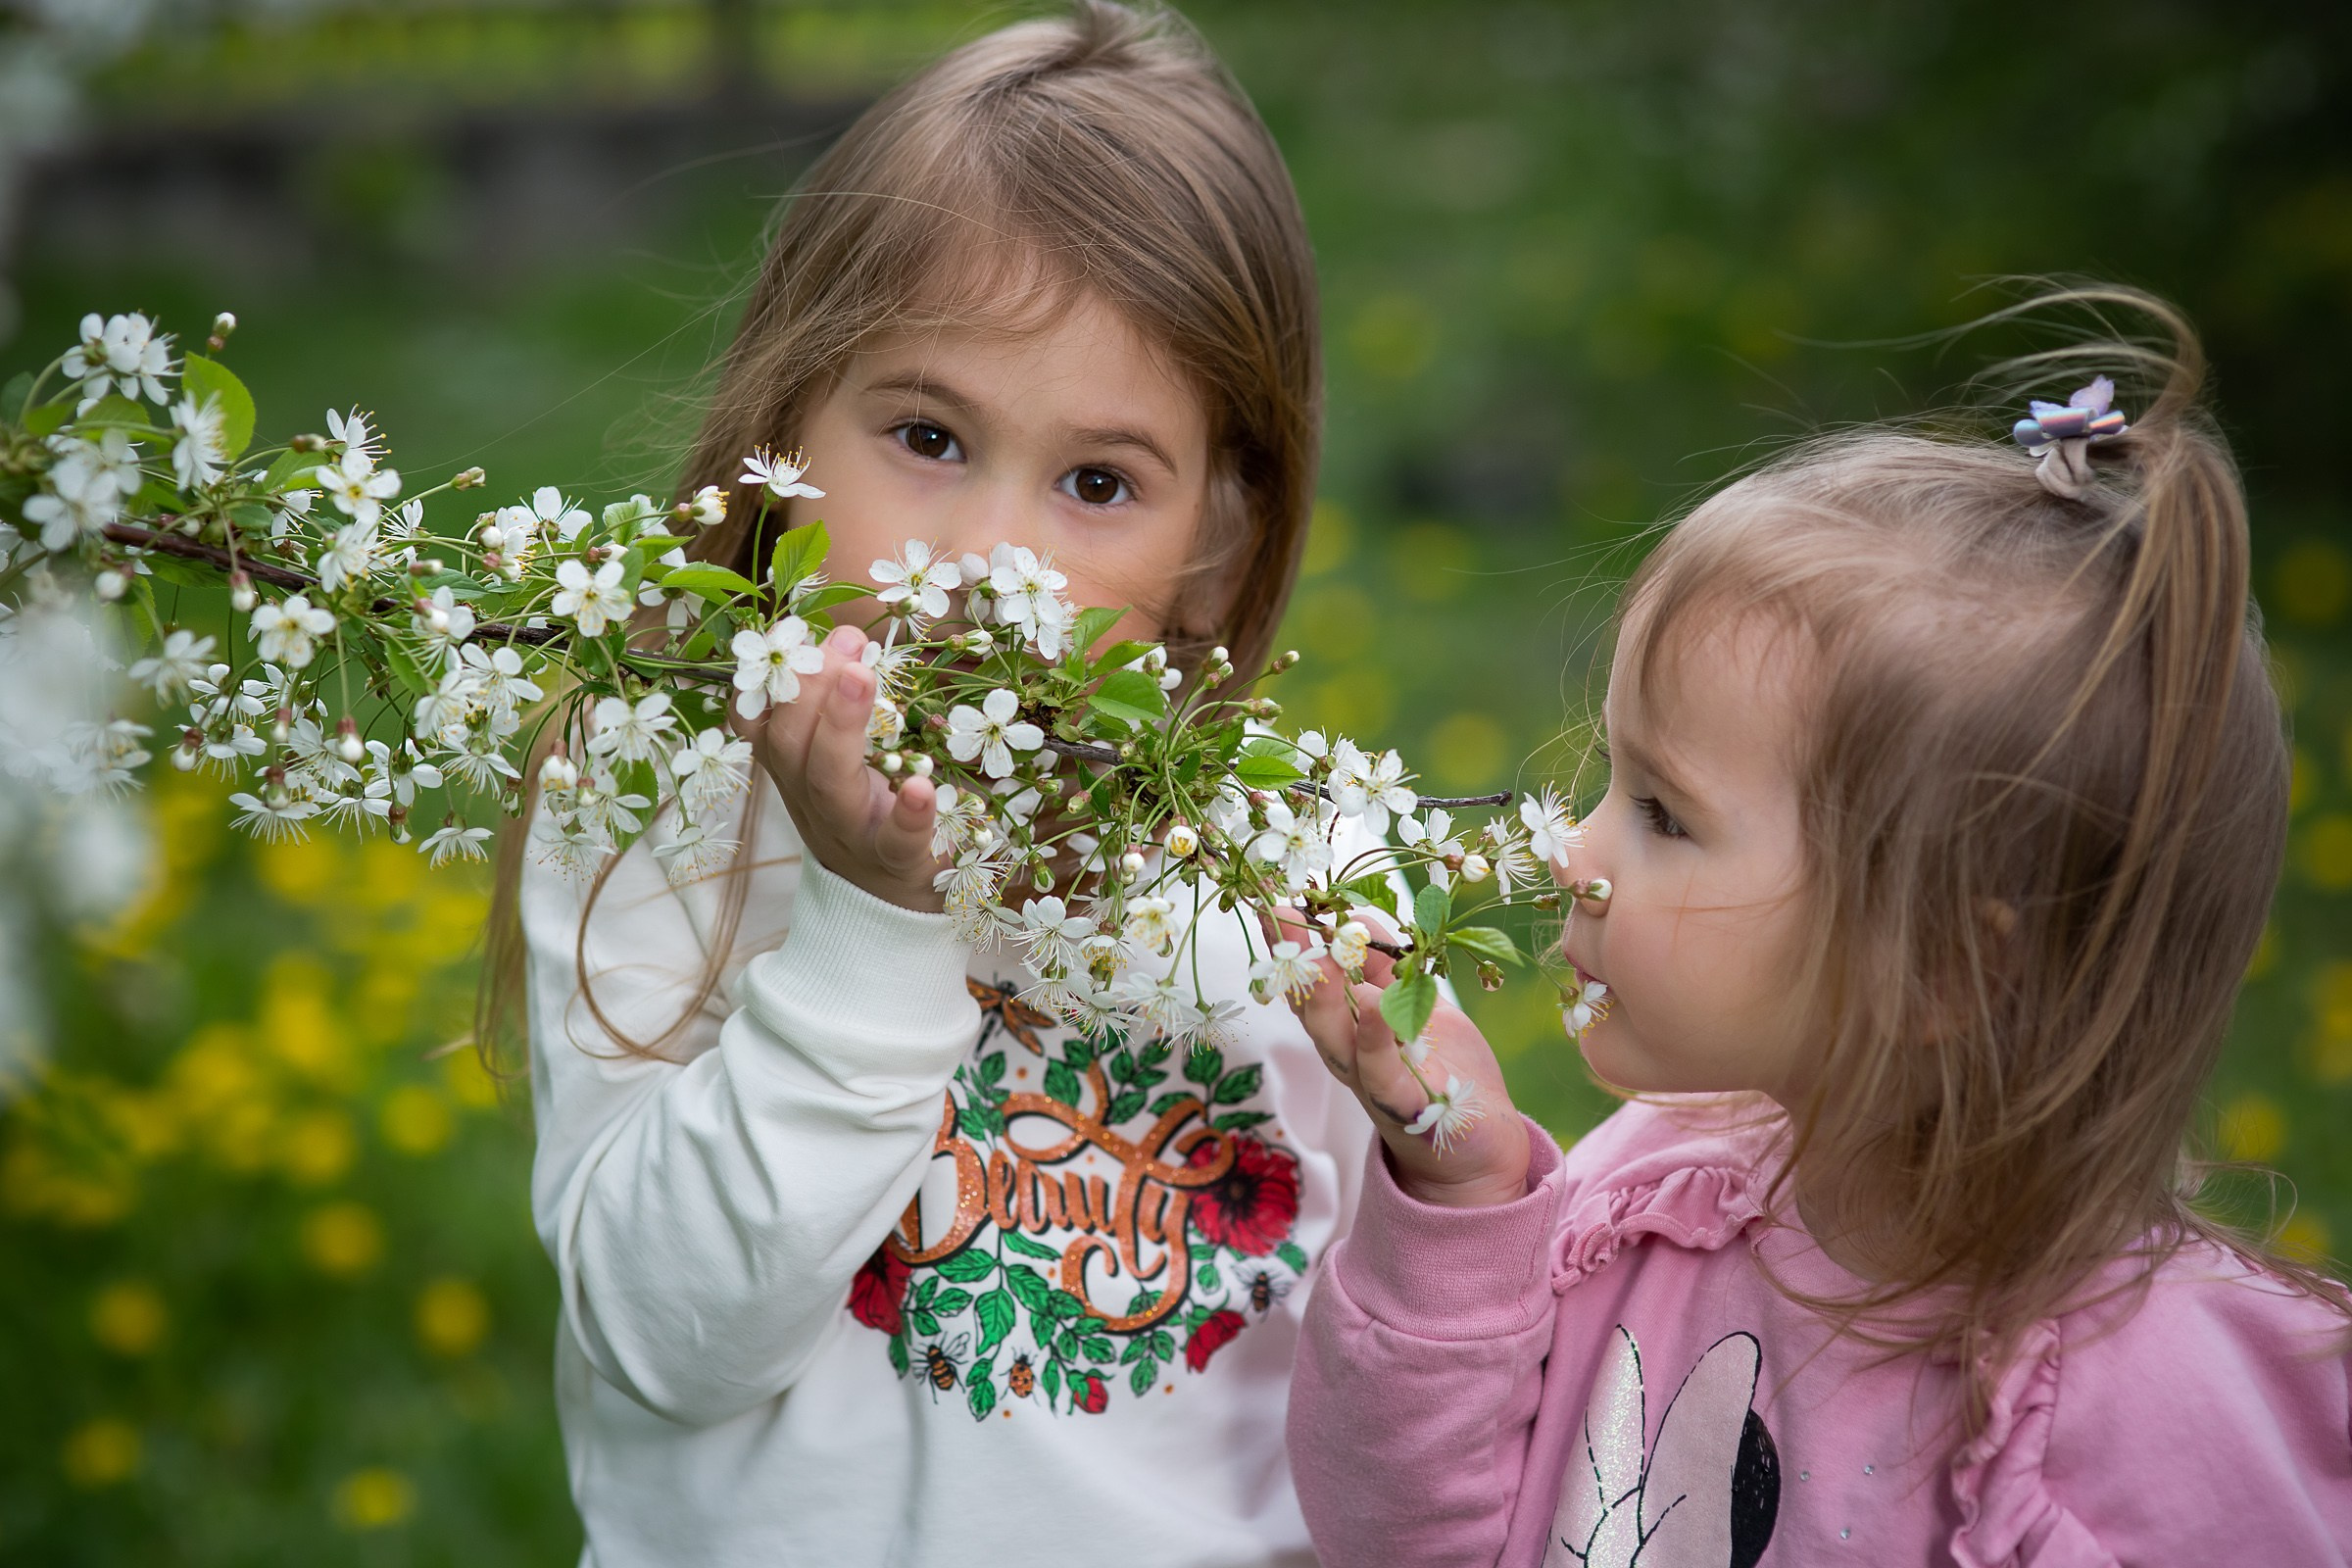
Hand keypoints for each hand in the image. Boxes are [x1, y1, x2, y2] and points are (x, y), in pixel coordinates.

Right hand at [738, 624, 944, 911]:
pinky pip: (896, 841)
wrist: (891, 907)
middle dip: (808, 687)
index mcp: (795, 768)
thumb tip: (845, 636)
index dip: (765, 680)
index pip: (757, 722)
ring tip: (862, 677)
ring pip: (828, 782)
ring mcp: (851, 831)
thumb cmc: (871, 812)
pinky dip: (909, 815)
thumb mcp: (842, 758)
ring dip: (841, 727)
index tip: (794, 634)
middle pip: (789, 743)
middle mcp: (811, 798)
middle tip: (843, 641)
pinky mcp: (895, 862)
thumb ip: (838, 704)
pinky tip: (924, 785)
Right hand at [1274, 911, 1530, 1208]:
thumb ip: (1385, 966)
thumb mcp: (1413, 1005)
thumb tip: (1353, 917)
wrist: (1477, 1148)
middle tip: (1282, 918)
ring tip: (1323, 959)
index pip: (1310, 980)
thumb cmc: (1443, 1070)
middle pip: (1311, 1008)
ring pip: (1337, 1040)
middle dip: (1295, 965)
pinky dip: (1377, 1040)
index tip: (1276, 903)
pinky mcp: (1408, 1106)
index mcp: (1349, 1027)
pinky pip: (1384, 1072)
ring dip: (1326, 1000)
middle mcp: (1350, 1055)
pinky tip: (1376, 1007)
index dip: (1293, 945)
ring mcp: (1373, 1082)